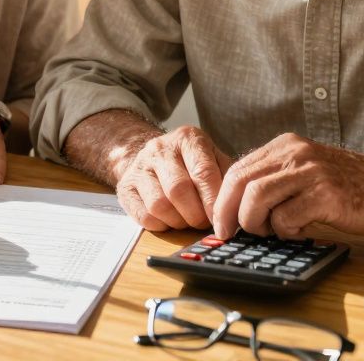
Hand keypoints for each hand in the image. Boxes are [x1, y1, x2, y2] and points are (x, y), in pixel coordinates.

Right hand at [114, 125, 231, 230]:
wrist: (153, 156)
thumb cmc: (191, 163)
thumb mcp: (213, 159)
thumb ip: (226, 177)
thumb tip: (238, 206)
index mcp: (187, 138)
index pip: (202, 172)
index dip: (213, 201)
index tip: (222, 219)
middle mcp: (160, 148)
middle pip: (179, 190)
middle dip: (196, 214)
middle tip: (204, 222)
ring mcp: (139, 166)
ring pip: (159, 205)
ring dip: (178, 221)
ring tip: (187, 220)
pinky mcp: (125, 186)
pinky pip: (143, 216)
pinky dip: (161, 225)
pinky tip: (169, 219)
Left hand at [212, 133, 363, 238]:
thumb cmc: (344, 185)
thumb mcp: (303, 170)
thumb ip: (273, 179)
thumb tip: (234, 206)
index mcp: (285, 146)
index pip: (238, 169)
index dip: (223, 198)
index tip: (219, 221)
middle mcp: (295, 153)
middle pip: (241, 182)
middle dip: (229, 213)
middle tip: (230, 233)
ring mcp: (310, 172)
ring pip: (257, 198)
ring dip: (256, 222)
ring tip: (271, 231)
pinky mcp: (325, 195)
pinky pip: (286, 217)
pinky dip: (285, 230)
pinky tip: (300, 230)